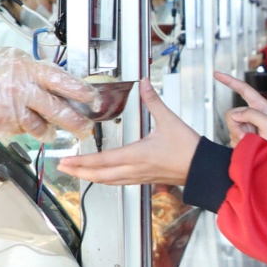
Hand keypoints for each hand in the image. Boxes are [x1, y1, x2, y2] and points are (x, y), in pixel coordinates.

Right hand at [0, 47, 92, 139]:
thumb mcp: (11, 59)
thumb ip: (33, 70)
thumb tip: (56, 80)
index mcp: (27, 68)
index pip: (62, 80)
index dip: (81, 91)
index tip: (94, 99)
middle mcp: (23, 89)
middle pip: (58, 110)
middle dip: (77, 122)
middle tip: (87, 128)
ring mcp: (13, 108)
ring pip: (42, 126)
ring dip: (50, 131)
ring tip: (53, 132)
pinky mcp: (3, 123)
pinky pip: (22, 130)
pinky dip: (25, 129)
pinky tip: (21, 122)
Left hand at [54, 80, 200, 185]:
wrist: (203, 169)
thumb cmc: (189, 149)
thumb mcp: (170, 120)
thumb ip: (154, 101)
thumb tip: (144, 83)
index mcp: (138, 155)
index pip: (104, 160)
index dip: (83, 161)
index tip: (67, 160)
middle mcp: (136, 169)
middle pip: (101, 175)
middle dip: (80, 172)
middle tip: (63, 167)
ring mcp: (140, 177)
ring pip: (109, 181)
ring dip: (90, 177)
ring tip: (77, 172)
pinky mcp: (145, 179)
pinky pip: (120, 182)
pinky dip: (106, 180)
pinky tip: (103, 177)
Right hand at [215, 72, 266, 143]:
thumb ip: (251, 114)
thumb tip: (234, 115)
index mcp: (260, 106)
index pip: (243, 89)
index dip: (230, 81)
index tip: (216, 74)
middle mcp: (251, 114)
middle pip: (231, 113)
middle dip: (236, 126)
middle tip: (247, 136)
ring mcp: (245, 126)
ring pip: (231, 127)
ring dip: (239, 136)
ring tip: (252, 141)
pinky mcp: (241, 137)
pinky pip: (232, 138)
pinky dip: (239, 143)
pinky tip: (249, 145)